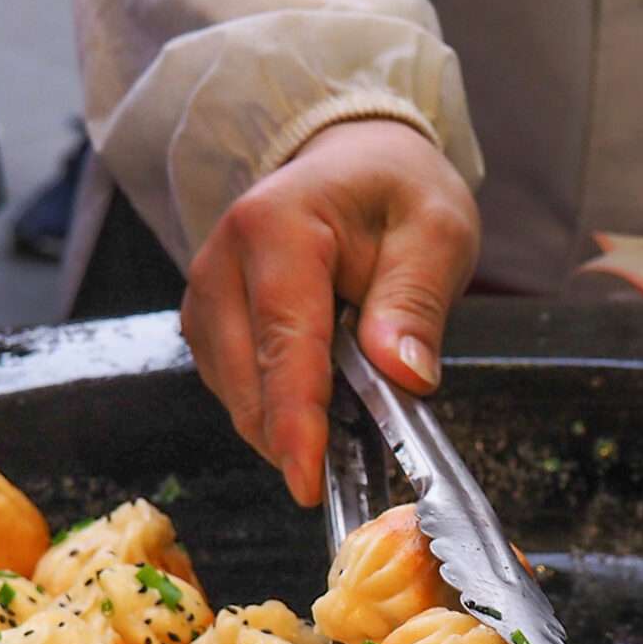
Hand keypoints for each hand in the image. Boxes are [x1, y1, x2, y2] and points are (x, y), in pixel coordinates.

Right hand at [180, 118, 479, 506]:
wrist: (356, 164)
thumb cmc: (395, 193)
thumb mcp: (437, 232)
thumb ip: (416, 302)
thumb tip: (404, 375)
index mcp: (275, 227)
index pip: (284, 341)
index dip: (295, 419)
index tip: (307, 479)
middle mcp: (222, 260)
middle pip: (247, 379)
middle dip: (296, 433)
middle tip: (362, 453)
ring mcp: (205, 294)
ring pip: (236, 394)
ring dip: (287, 423)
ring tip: (350, 411)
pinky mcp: (207, 322)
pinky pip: (235, 388)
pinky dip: (275, 409)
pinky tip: (319, 401)